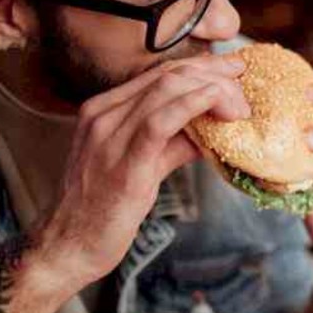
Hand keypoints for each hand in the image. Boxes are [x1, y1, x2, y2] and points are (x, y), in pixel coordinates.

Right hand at [40, 55, 249, 287]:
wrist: (68, 246)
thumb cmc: (104, 210)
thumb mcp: (140, 166)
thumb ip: (172, 144)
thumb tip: (209, 132)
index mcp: (103, 110)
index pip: (158, 73)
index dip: (200, 67)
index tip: (231, 71)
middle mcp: (102, 115)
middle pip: (168, 75)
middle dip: (213, 73)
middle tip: (244, 84)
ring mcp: (109, 136)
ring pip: (168, 89)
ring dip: (213, 91)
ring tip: (240, 107)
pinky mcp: (123, 162)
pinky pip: (161, 121)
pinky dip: (195, 106)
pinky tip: (220, 107)